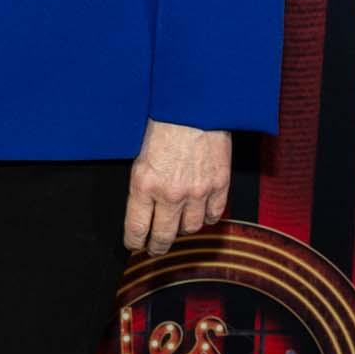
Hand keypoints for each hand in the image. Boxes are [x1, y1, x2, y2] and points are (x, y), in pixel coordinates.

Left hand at [122, 119, 230, 256]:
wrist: (195, 105)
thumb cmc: (164, 123)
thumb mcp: (140, 153)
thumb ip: (143, 183)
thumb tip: (143, 208)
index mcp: (144, 184)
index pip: (137, 228)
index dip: (134, 242)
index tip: (135, 245)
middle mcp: (170, 193)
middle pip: (164, 236)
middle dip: (157, 246)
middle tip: (155, 248)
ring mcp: (197, 191)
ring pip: (191, 228)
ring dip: (183, 229)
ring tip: (178, 225)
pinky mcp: (219, 185)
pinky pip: (214, 215)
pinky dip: (208, 217)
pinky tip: (201, 213)